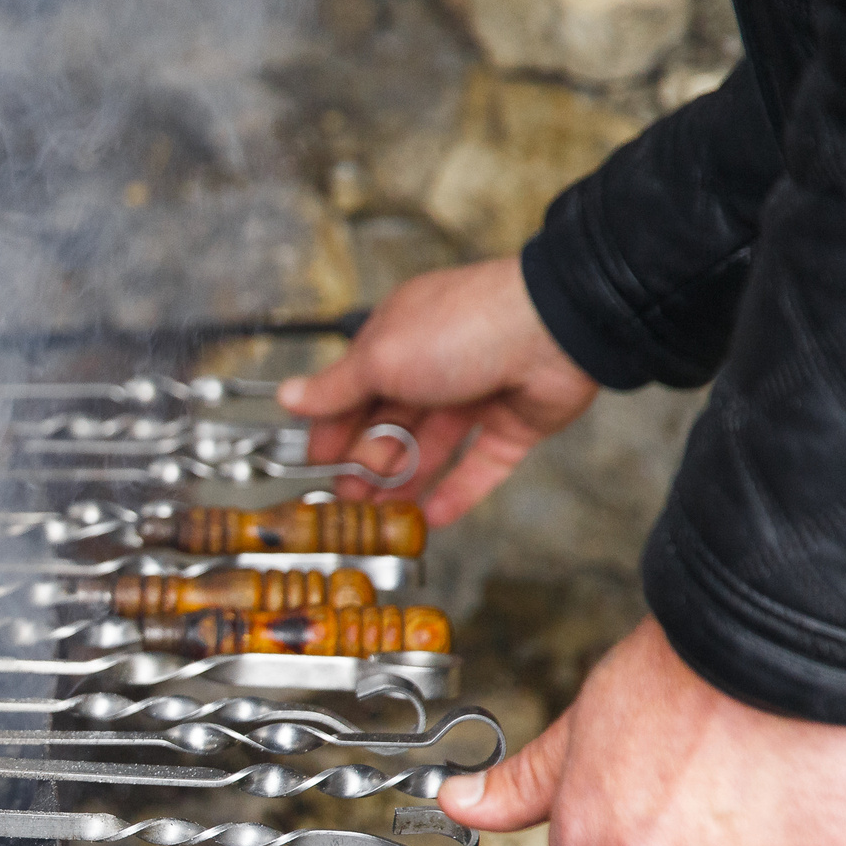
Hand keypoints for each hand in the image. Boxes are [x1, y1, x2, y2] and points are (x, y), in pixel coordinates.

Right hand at [278, 256, 599, 524]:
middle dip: (366, 464)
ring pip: (430, 450)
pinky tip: (431, 517)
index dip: (333, 430)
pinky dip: (455, 493)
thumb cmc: (463, 328)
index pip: (353, 391)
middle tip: (348, 498)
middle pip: (390, 425)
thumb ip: (336, 388)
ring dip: (403, 484)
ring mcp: (476, 397)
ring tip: (381, 517)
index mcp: (398, 340)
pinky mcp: (513, 426)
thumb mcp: (381, 357)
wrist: (556, 330)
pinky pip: (478, 467)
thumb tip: (290, 397)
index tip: (317, 465)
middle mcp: (435, 367)